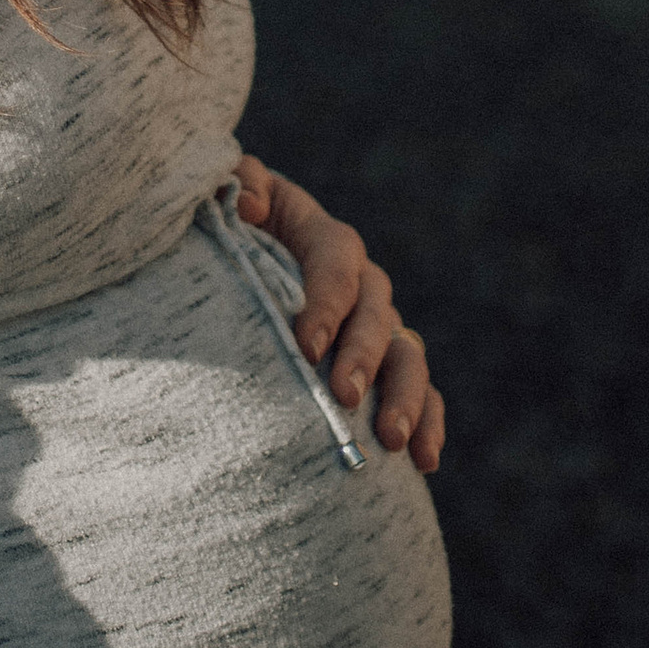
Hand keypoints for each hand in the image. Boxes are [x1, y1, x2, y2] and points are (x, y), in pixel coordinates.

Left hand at [233, 156, 444, 473]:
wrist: (235, 272)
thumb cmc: (225, 234)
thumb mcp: (220, 195)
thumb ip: (234, 184)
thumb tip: (252, 204)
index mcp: (322, 238)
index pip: (336, 263)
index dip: (326, 302)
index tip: (305, 346)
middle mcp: (361, 283)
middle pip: (376, 315)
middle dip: (363, 356)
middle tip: (342, 394)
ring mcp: (377, 327)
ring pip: (406, 357)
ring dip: (404, 398)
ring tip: (391, 441)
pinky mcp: (384, 367)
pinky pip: (420, 392)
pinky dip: (427, 424)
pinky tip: (422, 462)